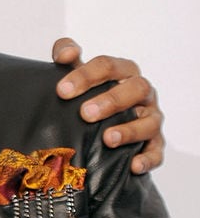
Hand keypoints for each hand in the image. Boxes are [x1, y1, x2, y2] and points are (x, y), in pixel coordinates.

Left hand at [52, 38, 163, 173]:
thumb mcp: (77, 74)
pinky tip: (133, 164)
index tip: (62, 91)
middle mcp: (140, 92)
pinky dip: (147, 158)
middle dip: (111, 101)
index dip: (84, 76)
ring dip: (129, 130)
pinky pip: (156, 151)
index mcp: (122, 71)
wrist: (100, 122)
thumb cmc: (90, 93)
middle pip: (135, 89)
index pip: (107, 66)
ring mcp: (150, 117)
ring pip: (149, 121)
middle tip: (85, 113)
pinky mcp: (154, 143)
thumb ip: (67, 56)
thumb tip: (66, 53)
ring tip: (107, 138)